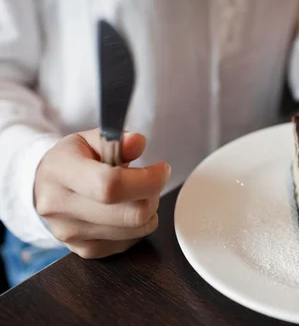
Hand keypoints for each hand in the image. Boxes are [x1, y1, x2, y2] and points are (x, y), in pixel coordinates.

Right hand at [34, 129, 170, 258]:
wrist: (45, 189)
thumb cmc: (72, 161)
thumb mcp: (90, 139)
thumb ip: (117, 139)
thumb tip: (137, 143)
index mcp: (61, 172)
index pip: (110, 185)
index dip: (147, 180)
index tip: (161, 169)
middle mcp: (61, 207)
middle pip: (131, 214)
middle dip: (153, 195)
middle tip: (151, 181)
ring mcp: (72, 234)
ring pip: (137, 230)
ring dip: (148, 210)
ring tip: (136, 194)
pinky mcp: (85, 250)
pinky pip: (131, 242)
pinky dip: (137, 226)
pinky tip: (124, 210)